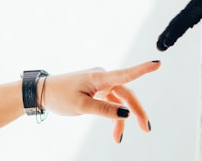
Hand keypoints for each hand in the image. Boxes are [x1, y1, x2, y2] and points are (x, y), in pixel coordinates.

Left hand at [39, 60, 160, 142]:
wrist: (43, 92)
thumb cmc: (59, 95)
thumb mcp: (80, 106)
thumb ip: (104, 109)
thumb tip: (126, 113)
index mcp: (99, 77)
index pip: (125, 74)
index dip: (143, 69)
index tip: (158, 63)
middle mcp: (102, 77)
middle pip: (126, 93)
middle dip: (137, 110)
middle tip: (146, 128)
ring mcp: (99, 84)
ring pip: (119, 100)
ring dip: (123, 118)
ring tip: (118, 138)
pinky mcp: (96, 90)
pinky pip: (110, 103)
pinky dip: (113, 116)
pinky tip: (114, 131)